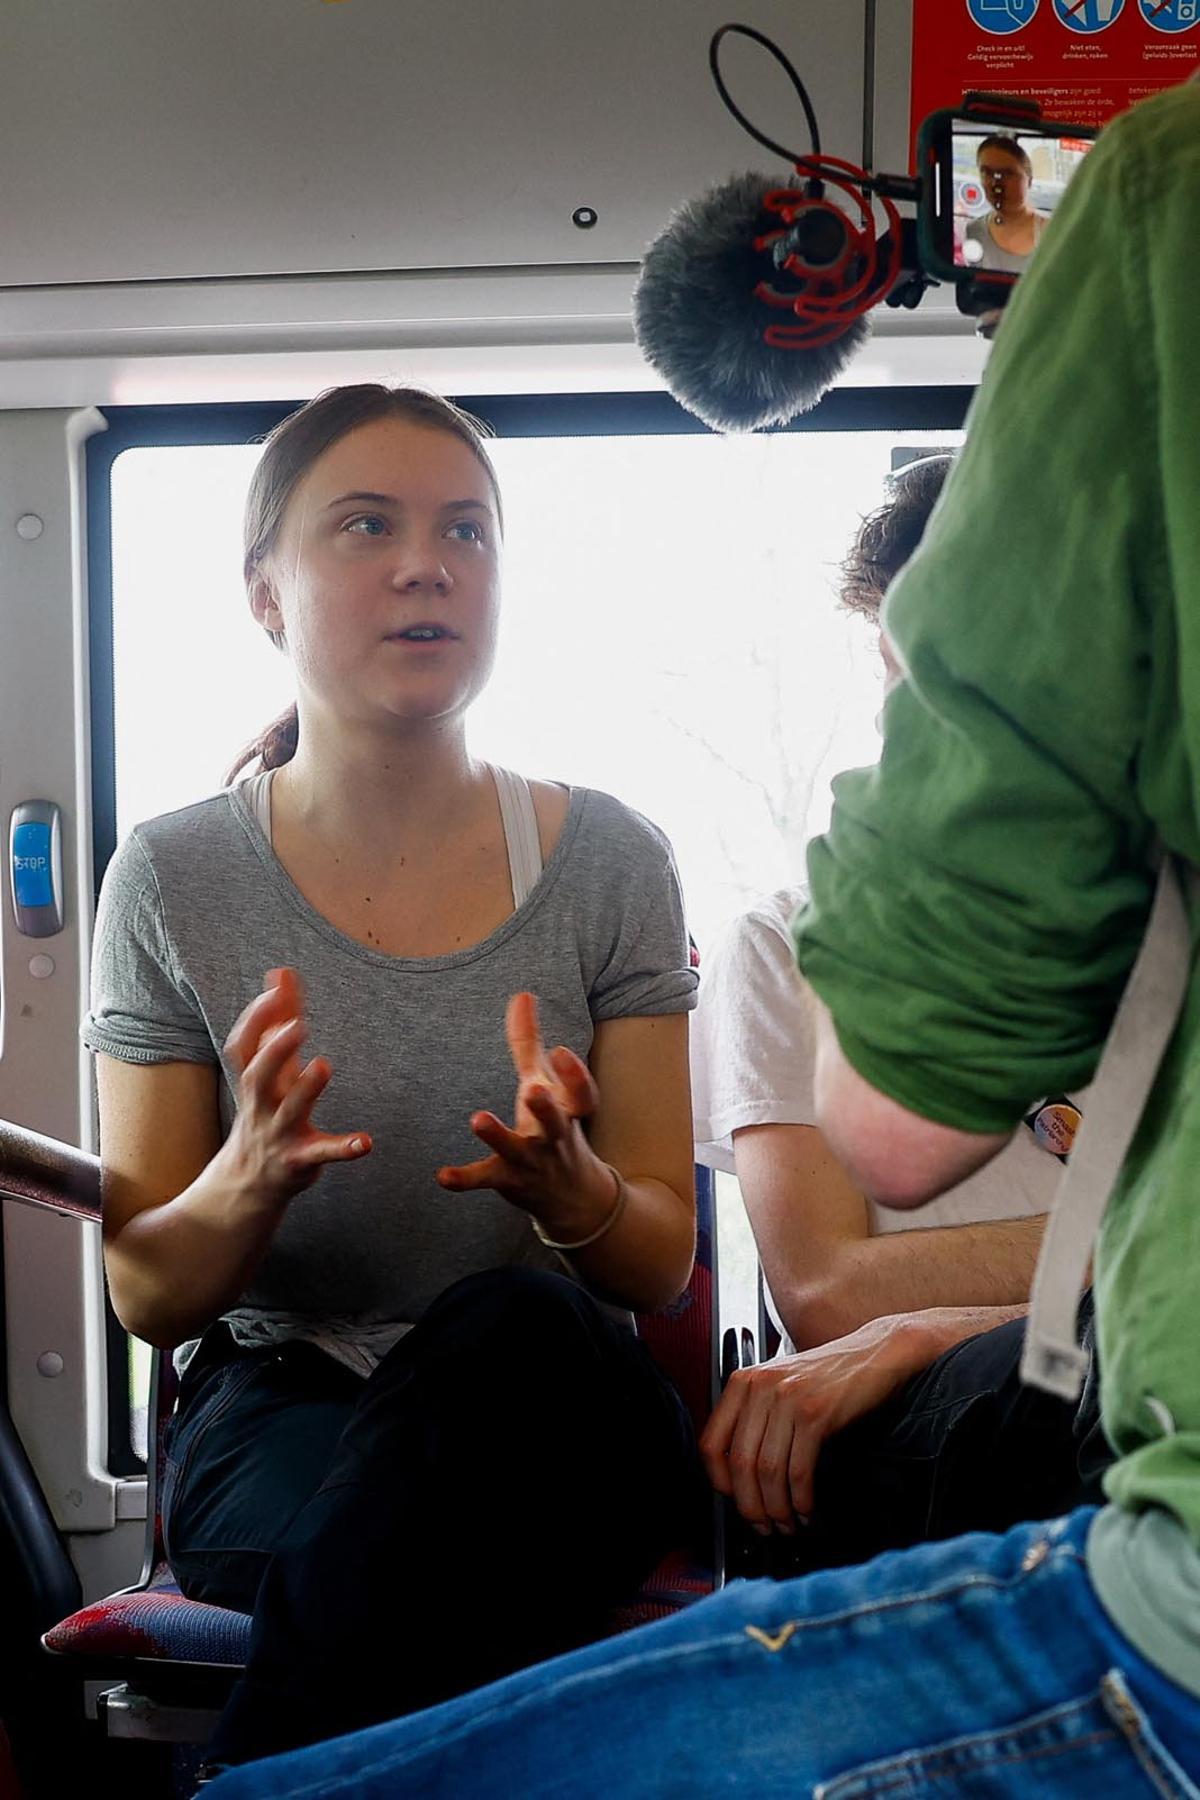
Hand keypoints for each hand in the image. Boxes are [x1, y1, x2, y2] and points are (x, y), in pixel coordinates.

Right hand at [222, 967, 370, 1209]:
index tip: (274, 992)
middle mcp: (262, 1106)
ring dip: (306, 1088)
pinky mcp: (302, 1159)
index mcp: (254, 1082)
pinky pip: (322, 1154)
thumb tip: (280, 972)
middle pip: (257, 1077)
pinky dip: (344, 1148)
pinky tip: (366, 1142)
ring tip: (324, 1064)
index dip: (255, 1020)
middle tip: (298, 1025)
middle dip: (274, 1051)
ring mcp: (281, 1133)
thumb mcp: (269, 1070)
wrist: (248, 1182)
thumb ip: (278, 1021)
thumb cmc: (266, 1111)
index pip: (243, 1048)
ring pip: (290, 1111)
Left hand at [437, 992, 613, 1232]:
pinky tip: (442, 1176)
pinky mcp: (508, 1181)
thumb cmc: (554, 1125)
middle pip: (555, 1122)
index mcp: (568, 1111)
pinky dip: (465, 1179)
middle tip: (534, 1088)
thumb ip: (529, 1042)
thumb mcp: (545, 1083)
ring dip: (499, 1136)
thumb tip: (521, 994)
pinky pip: (486, 1180)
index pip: (581, 1095)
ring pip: (516, 1150)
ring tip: (478, 1119)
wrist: (572, 1196)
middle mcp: (554, 1136)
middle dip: (546, 1107)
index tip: (560, 1051)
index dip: (574, 1075)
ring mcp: (532, 1161)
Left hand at [699, 1315, 926, 1534]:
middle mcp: (760, 1388)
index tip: (734, 1501)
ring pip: (769, 1471)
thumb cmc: (830, 1374)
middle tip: (763, 1526)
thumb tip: (740, 1474)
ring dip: (778, 1509)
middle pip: (740, 1464)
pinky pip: (799, 1470)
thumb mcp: (780, 1385)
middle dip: (751, 1506)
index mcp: (744, 1382)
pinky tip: (806, 1510)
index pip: (711, 1444)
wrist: (875, 1353)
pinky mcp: (816, 1413)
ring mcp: (788, 1399)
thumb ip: (755, 1416)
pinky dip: (801, 1499)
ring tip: (787, 1524)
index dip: (720, 1483)